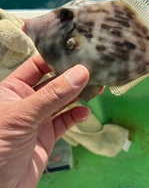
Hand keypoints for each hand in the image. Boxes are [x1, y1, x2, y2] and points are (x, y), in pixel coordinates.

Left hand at [0, 55, 89, 187]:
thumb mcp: (23, 116)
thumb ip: (53, 95)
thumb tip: (81, 73)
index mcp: (12, 89)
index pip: (36, 66)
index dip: (56, 57)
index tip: (78, 51)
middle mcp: (26, 101)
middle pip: (53, 82)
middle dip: (72, 77)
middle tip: (95, 69)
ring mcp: (37, 119)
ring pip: (62, 101)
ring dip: (79, 95)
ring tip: (97, 87)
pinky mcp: (47, 136)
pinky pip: (65, 121)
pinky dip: (76, 115)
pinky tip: (85, 112)